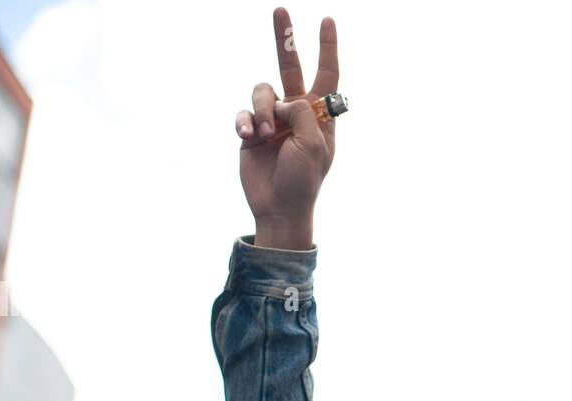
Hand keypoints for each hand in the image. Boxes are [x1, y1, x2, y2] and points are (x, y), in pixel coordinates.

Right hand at [236, 8, 338, 248]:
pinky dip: (244, 121)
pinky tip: (248, 137)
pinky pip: (244, 111)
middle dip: (285, 39)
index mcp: (320, 115)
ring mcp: (273, 120)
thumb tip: (283, 101)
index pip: (327, 75)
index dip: (327, 48)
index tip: (327, 20)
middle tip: (280, 10)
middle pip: (291, 67)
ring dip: (262, 109)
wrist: (278, 208)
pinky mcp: (250, 130)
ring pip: (263, 90)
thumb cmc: (303, 180)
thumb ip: (303, 112)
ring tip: (264, 133)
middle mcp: (296, 112)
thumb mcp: (313, 144)